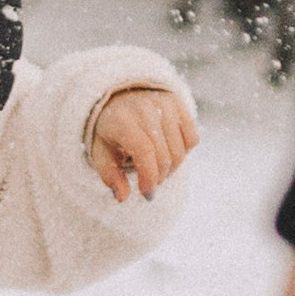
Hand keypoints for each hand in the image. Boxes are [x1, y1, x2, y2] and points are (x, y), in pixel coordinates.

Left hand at [89, 85, 197, 202]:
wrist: (120, 97)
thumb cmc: (111, 131)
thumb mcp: (102, 153)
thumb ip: (110, 176)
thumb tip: (122, 197)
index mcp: (121, 120)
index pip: (144, 152)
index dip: (149, 177)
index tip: (146, 193)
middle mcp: (145, 108)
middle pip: (164, 156)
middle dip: (159, 178)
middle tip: (150, 183)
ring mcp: (164, 104)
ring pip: (181, 151)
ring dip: (172, 169)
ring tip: (157, 169)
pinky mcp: (179, 104)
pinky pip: (192, 139)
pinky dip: (184, 152)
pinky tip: (168, 152)